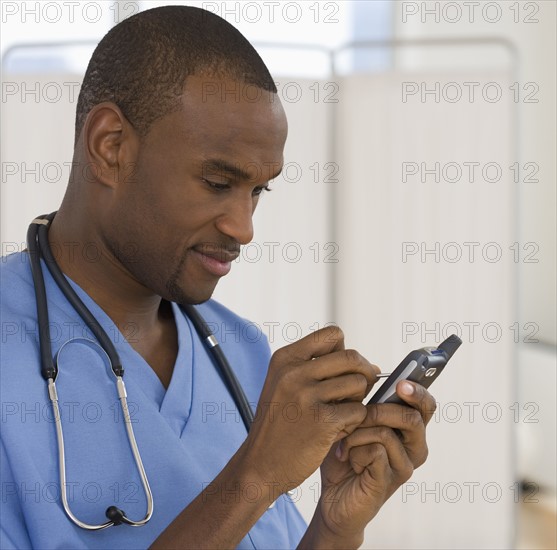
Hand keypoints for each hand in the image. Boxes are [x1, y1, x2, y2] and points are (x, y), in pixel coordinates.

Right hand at [240, 326, 379, 493]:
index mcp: (285, 358)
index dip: (345, 351)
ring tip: (343, 414)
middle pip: (352, 356)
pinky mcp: (322, 421)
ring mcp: (307, 396)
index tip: (342, 370)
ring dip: (358, 400)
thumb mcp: (286, 385)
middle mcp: (294, 372)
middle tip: (356, 393)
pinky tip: (339, 431)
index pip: (332, 334)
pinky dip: (355, 422)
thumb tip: (373, 366)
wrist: (260, 464)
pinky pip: (359, 410)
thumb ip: (320, 369)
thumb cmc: (280, 424)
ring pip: (359, 383)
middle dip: (363, 373)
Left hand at [311, 381, 436, 546]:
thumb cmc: (343, 455)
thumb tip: (372, 370)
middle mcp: (414, 447)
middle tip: (356, 415)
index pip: (425, 405)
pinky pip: (375, 452)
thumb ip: (363, 398)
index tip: (401, 383)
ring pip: (386, 432)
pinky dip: (355, 451)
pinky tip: (348, 460)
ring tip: (346, 443)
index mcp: (409, 429)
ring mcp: (404, 466)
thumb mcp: (350, 420)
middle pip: (411, 417)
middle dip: (378, 410)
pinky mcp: (389, 481)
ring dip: (358, 433)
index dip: (417, 391)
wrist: (331, 498)